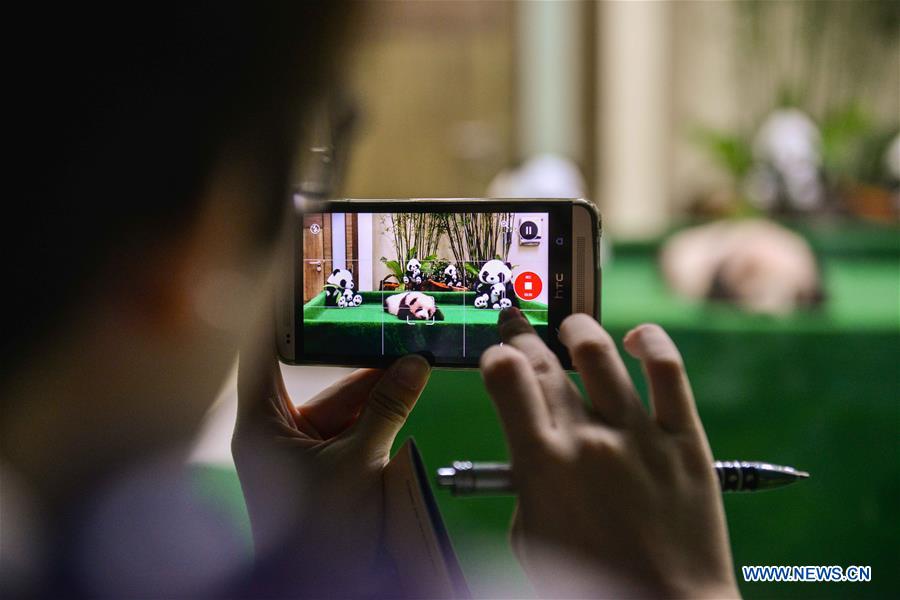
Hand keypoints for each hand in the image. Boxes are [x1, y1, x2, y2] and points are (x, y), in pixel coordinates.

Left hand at [232, 328, 430, 591]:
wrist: (321, 589)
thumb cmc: (319, 531)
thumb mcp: (357, 463)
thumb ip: (386, 409)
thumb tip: (415, 364)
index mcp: (261, 426)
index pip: (260, 356)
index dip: (275, 316)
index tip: (291, 280)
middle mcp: (275, 434)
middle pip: (320, 385)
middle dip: (361, 368)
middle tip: (396, 338)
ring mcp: (299, 453)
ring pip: (340, 409)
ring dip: (375, 395)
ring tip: (412, 366)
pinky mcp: (321, 470)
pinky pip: (349, 431)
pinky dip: (375, 418)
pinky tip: (403, 396)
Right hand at [480, 310, 738, 598]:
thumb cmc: (590, 584)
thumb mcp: (531, 537)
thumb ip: (527, 482)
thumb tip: (530, 442)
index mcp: (543, 465)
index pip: (507, 378)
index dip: (497, 357)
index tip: (498, 357)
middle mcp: (588, 440)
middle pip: (546, 363)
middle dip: (523, 337)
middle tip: (517, 326)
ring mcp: (639, 435)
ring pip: (601, 354)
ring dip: (578, 330)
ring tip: (570, 326)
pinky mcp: (684, 440)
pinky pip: (669, 373)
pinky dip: (652, 344)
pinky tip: (638, 338)